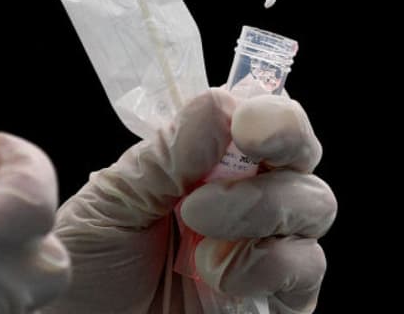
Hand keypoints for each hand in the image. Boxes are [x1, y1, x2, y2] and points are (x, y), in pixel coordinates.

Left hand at [45, 90, 335, 312]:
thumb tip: (222, 108)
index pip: (264, 118)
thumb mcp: (113, 201)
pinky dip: (266, 261)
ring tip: (198, 222)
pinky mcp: (281, 300)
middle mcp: (251, 200)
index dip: (269, 109)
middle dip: (284, 139)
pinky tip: (217, 272)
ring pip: (314, 203)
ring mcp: (270, 249)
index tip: (243, 117)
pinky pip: (307, 266)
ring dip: (261, 204)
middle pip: (303, 151)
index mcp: (214, 164)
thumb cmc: (90, 270)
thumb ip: (166, 154)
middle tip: (243, 143)